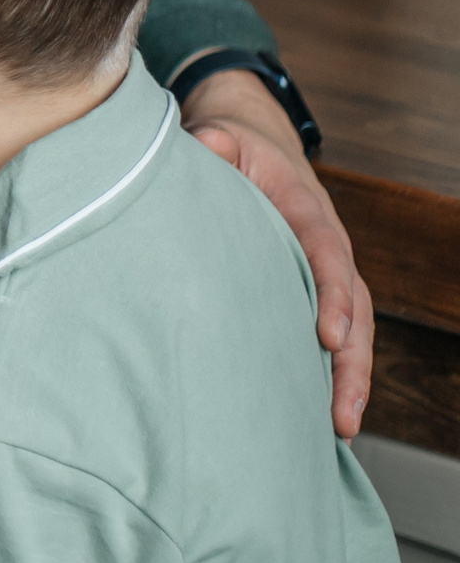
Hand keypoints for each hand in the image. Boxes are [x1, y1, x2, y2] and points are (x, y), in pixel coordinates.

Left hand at [183, 66, 372, 436]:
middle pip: (355, 308)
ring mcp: (323, 273)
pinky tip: (318, 412)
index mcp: (308, 212)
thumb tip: (207, 144)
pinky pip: (330, 334)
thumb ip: (217, 141)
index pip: (328, 254)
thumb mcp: (224, 135)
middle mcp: (328, 248)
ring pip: (352, 330)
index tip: (329, 336)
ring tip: (340, 428)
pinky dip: (329, 371)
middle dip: (353, 361)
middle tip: (343, 412)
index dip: (333, 294)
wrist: (253, 145)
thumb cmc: (235, 147)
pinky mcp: (309, 291)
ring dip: (348, 378)